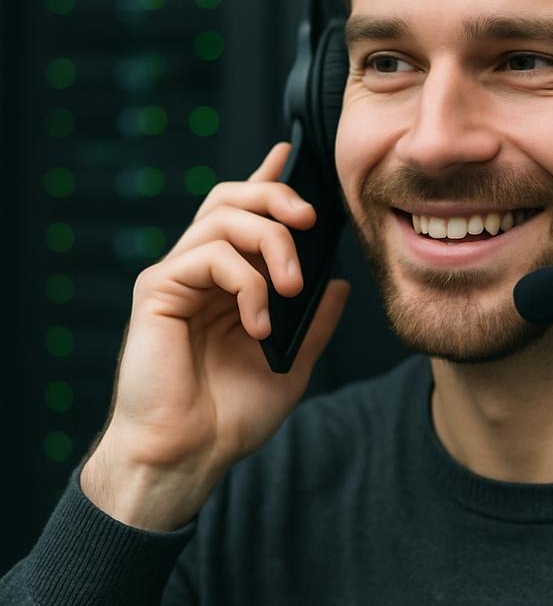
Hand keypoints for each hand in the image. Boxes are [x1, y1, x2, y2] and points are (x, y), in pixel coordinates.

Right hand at [81, 142, 348, 528]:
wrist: (190, 454)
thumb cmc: (231, 414)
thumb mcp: (292, 363)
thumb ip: (314, 321)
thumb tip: (341, 283)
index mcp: (230, 283)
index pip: (247, 216)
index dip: (267, 181)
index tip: (290, 152)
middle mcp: (201, 271)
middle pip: (232, 199)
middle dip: (277, 196)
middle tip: (310, 220)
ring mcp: (177, 277)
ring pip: (223, 217)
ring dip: (271, 243)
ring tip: (292, 287)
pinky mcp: (157, 290)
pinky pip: (208, 256)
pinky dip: (247, 283)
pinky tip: (258, 323)